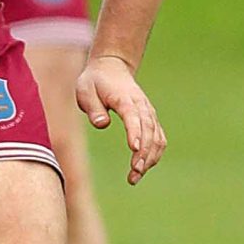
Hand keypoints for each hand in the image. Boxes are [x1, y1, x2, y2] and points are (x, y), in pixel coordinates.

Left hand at [76, 52, 165, 183]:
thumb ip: (93, 108)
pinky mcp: (150, 119)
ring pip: (157, 137)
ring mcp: (149, 112)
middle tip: (134, 173)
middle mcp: (142, 106)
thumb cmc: (95, 82)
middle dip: (144, 153)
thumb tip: (102, 124)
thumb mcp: (85, 90)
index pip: (134, 117)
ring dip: (150, 157)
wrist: (112, 67)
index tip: (134, 150)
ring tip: (136, 176)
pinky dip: (154, 153)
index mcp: (126, 99)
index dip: (135, 133)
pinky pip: (158, 138)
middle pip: (149, 131)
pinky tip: (144, 167)